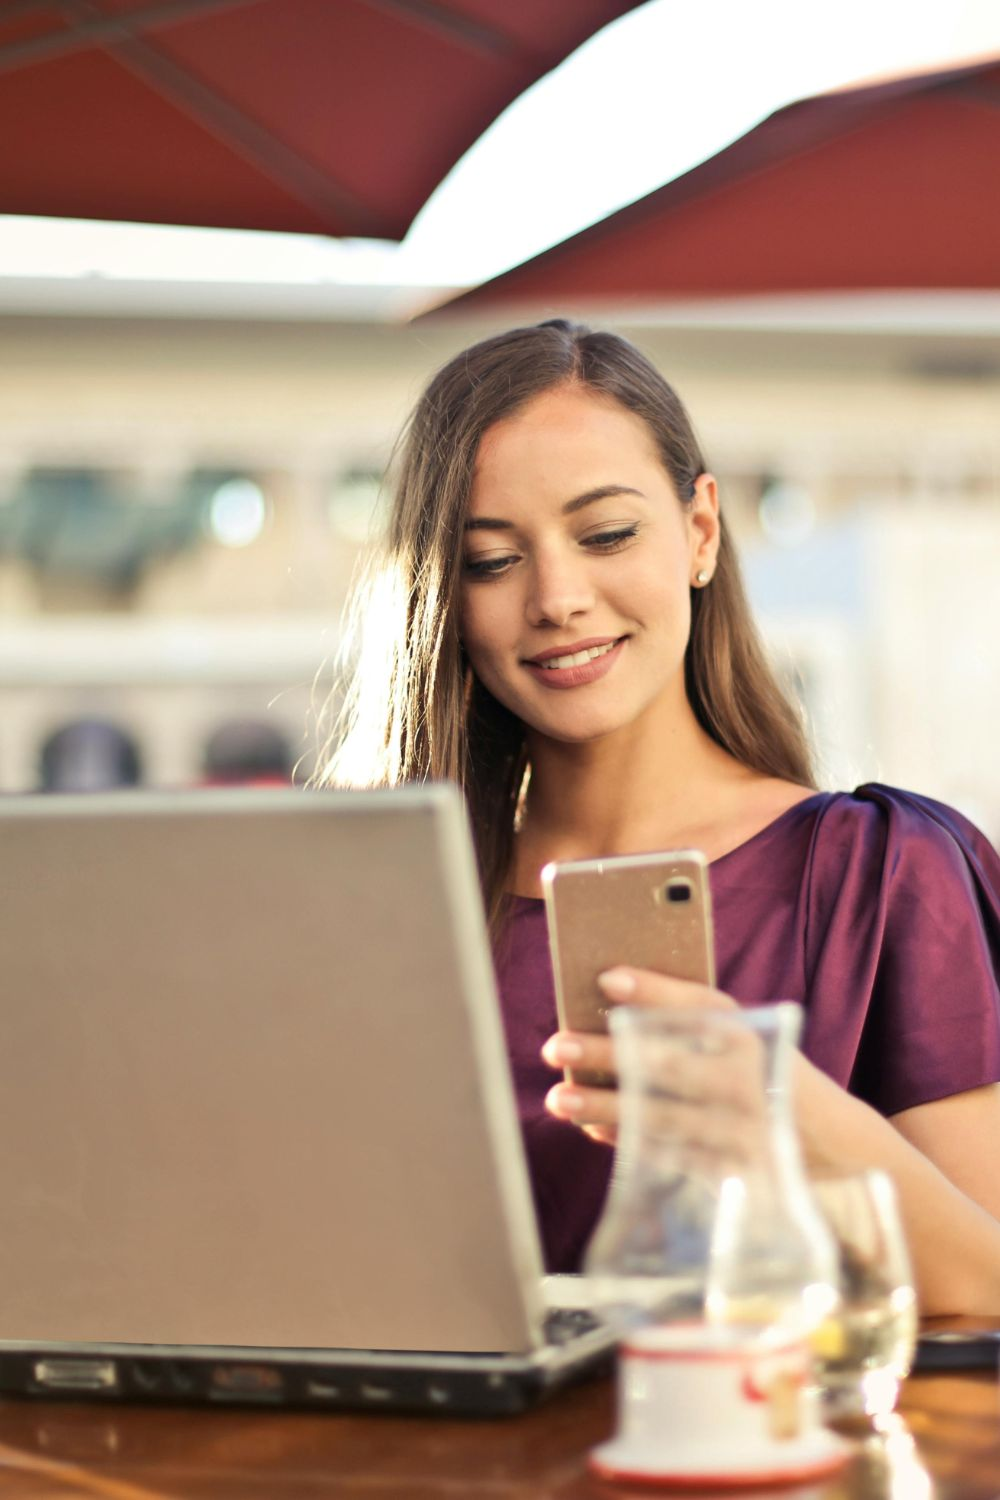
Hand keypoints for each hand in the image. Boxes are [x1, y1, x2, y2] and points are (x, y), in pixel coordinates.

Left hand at [541, 965, 753, 1151]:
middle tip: (556, 1046)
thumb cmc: (762, 1075)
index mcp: (752, 1036)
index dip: (654, 992)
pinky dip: (628, 1140)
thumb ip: (690, 1021)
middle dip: (609, 1055)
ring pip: (661, 1116)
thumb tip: (611, 995)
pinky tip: (592, 1128)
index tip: (606, 978)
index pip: (701, 1006)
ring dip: (604, 1106)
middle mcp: (747, 1080)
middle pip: (670, 1064)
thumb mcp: (746, 1040)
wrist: (827, 1143)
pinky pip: (669, 1156)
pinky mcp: (730, 1172)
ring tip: (558, 1097)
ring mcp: (740, 1130)